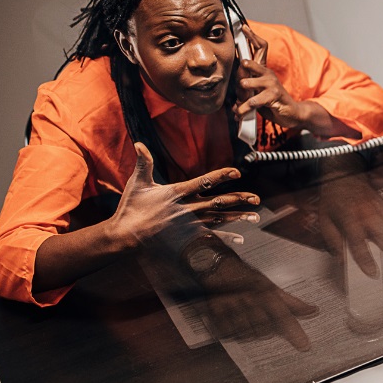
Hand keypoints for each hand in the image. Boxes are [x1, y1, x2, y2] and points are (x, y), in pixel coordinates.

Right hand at [109, 143, 258, 246]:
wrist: (125, 235)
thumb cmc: (131, 207)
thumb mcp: (137, 183)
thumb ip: (144, 163)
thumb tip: (139, 144)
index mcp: (176, 193)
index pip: (203, 182)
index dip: (221, 176)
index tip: (237, 172)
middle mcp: (186, 208)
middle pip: (218, 202)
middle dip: (238, 200)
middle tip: (257, 199)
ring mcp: (188, 224)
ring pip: (218, 220)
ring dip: (238, 218)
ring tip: (255, 217)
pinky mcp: (187, 237)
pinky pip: (210, 237)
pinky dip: (226, 238)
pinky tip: (241, 238)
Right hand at [194, 251, 317, 349]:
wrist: (216, 266)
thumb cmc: (246, 277)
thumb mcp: (270, 286)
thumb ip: (292, 302)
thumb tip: (313, 311)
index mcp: (265, 293)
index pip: (284, 317)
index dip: (295, 333)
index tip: (304, 346)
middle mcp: (249, 301)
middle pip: (265, 331)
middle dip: (266, 330)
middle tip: (260, 318)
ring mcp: (231, 309)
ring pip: (247, 335)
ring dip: (249, 331)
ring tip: (245, 318)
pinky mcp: (215, 316)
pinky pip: (229, 335)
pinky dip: (233, 332)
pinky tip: (233, 321)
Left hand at [232, 24, 360, 137]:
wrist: (291, 114)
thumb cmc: (272, 102)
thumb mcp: (257, 91)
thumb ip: (247, 84)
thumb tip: (233, 81)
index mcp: (264, 70)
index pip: (260, 48)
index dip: (252, 37)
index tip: (244, 28)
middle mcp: (268, 74)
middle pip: (252, 64)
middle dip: (241, 68)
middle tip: (238, 76)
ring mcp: (271, 84)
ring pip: (248, 84)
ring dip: (240, 95)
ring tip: (237, 104)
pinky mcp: (273, 96)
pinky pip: (253, 101)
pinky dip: (244, 109)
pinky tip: (240, 113)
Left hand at [318, 166, 382, 276]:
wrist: (343, 174)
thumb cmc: (332, 198)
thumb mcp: (324, 221)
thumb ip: (333, 241)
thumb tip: (342, 259)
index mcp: (349, 218)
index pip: (360, 245)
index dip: (366, 262)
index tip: (372, 273)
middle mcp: (367, 213)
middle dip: (382, 251)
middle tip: (376, 255)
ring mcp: (378, 208)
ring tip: (375, 241)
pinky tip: (374, 227)